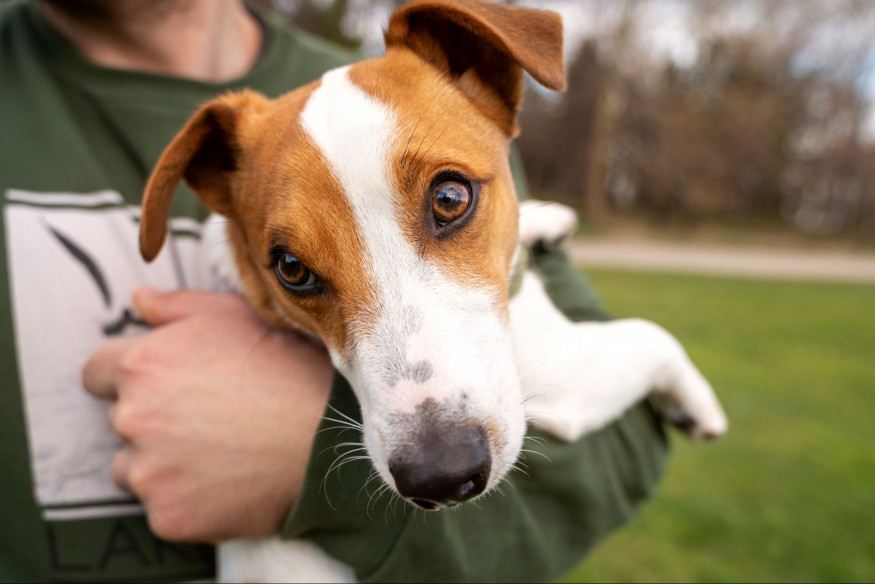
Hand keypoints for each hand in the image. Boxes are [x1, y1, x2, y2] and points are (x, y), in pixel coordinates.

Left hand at [82, 287, 332, 542]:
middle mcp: (133, 417)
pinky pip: (163, 507)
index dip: (130, 377)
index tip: (163, 386)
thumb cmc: (287, 366)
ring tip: (218, 450)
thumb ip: (177, 307)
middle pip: (120, 421)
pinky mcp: (168, 515)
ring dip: (161, 462)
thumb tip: (138, 300)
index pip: (96, 373)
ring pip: (134, 468)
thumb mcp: (235, 315)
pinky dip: (187, 498)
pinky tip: (227, 480)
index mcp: (141, 364)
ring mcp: (149, 471)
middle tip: (208, 417)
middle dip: (153, 418)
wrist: (331, 434)